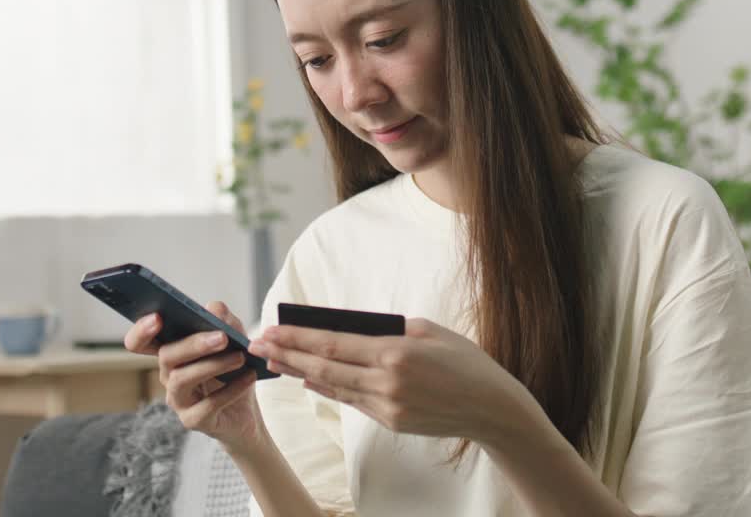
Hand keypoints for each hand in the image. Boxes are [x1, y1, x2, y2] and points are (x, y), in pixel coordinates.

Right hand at [123, 301, 262, 450]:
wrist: (246, 413)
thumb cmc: (234, 373)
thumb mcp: (235, 341)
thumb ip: (225, 322)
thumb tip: (213, 308)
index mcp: (172, 353)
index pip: (140, 342)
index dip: (141, 330)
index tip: (157, 318)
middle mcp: (169, 375)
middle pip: (166, 356)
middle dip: (193, 344)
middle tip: (222, 337)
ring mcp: (178, 400)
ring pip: (182, 380)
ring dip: (212, 365)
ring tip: (240, 357)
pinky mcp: (193, 420)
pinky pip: (207, 405)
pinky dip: (231, 389)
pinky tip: (249, 377)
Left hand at [248, 318, 529, 443]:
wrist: (491, 408)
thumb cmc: (465, 361)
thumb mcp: (429, 330)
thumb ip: (390, 328)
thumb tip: (353, 328)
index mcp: (394, 352)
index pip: (333, 343)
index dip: (298, 336)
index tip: (272, 329)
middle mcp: (386, 381)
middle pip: (324, 366)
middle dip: (288, 354)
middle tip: (258, 345)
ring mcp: (387, 405)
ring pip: (334, 386)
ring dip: (301, 372)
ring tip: (275, 360)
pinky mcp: (391, 421)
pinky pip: (352, 401)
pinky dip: (329, 388)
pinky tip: (309, 379)